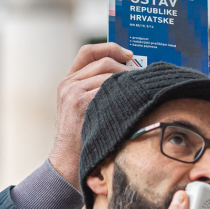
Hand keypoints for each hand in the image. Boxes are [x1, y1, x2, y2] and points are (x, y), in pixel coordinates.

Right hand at [52, 43, 133, 186]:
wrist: (67, 160)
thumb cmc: (83, 137)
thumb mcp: (83, 109)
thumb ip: (96, 90)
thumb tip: (128, 76)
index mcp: (68, 81)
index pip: (88, 52)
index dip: (110, 48)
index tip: (129, 54)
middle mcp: (68, 84)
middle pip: (103, 62)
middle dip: (125, 68)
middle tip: (141, 77)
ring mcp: (73, 92)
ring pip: (108, 75)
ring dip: (127, 81)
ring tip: (139, 91)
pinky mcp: (80, 102)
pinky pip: (108, 89)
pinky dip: (123, 93)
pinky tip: (133, 101)